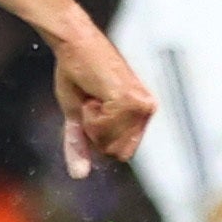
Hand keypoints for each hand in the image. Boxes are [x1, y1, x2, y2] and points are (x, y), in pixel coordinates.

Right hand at [52, 29, 157, 177]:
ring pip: (110, 143)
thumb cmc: (77, 75)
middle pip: (117, 153)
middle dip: (96, 134)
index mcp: (140, 114)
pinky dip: (91, 114)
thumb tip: (79, 176)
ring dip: (93, 123)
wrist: (75, 45)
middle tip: (92, 103)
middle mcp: (147, 111)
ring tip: (94, 96)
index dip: (98, 139)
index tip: (92, 109)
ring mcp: (142, 107)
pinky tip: (94, 93)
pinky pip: (104, 129)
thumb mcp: (78, 116)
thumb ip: (81, 145)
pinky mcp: (132, 102)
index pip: (120, 153)